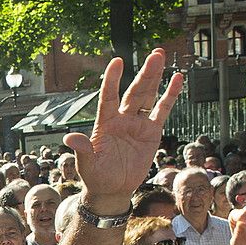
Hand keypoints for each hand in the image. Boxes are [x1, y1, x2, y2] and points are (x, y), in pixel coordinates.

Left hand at [64, 49, 183, 209]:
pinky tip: (176, 79)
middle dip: (144, 73)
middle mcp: (121, 119)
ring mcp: (137, 124)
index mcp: (105, 123)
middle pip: (134, 92)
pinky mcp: (151, 132)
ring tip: (161, 57)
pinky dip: (170, 95)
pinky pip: (162, 110)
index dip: (112, 80)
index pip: (109, 97)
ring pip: (147, 96)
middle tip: (156, 54)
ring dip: (154, 77)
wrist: (112, 190)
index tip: (117, 61)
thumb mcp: (87, 164)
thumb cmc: (95, 176)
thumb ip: (82, 149)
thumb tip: (68, 138)